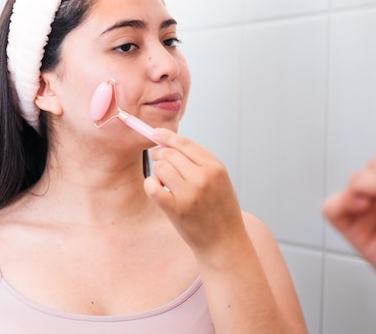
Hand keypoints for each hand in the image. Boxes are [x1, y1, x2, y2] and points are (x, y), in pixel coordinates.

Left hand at [144, 128, 245, 257]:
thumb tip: (179, 144)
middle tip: (157, 158)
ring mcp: (189, 194)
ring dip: (157, 171)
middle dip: (159, 153)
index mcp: (215, 167)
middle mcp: (203, 178)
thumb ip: (204, 161)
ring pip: (160, 167)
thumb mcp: (222, 181)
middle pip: (169, 153)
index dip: (167, 136)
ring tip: (164, 180)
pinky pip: (152, 186)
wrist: (224, 242)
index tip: (156, 133)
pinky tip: (158, 189)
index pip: (186, 143)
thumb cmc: (222, 211)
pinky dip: (151, 184)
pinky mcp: (175, 209)